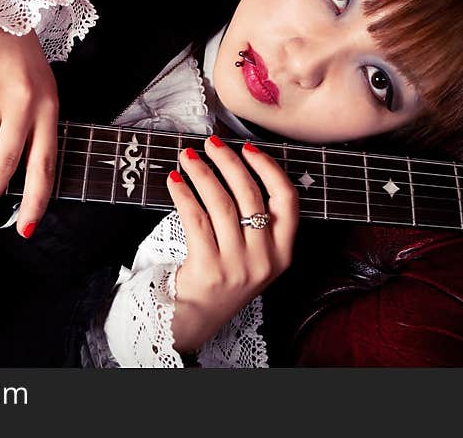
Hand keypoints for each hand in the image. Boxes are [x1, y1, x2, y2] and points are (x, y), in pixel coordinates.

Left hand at [166, 136, 298, 352]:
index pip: (287, 200)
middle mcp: (264, 259)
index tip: (249, 148)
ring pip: (221, 204)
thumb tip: (238, 165)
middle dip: (228, 162)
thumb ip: (259, 221)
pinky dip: (183, 195)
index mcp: (283, 252)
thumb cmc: (226, 274)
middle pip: (250, 195)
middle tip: (211, 144)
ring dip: (203, 173)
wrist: (199, 317)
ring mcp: (238, 266)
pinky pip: (195, 219)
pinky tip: (175, 181)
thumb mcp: (256, 255)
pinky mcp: (209, 269)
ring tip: (188, 157)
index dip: (269, 169)